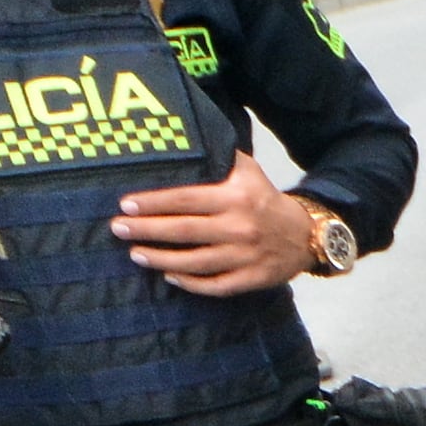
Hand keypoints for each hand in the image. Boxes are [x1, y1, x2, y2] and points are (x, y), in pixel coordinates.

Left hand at [114, 150, 324, 295]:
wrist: (307, 234)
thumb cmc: (265, 200)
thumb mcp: (247, 170)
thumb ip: (218, 157)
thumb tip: (181, 139)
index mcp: (235, 198)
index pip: (185, 200)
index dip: (153, 203)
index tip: (126, 205)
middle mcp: (239, 227)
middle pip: (184, 231)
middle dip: (147, 230)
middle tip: (118, 228)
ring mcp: (245, 257)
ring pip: (195, 262)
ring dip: (161, 259)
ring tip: (135, 254)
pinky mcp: (251, 279)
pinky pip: (215, 285)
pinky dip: (191, 284)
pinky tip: (169, 277)